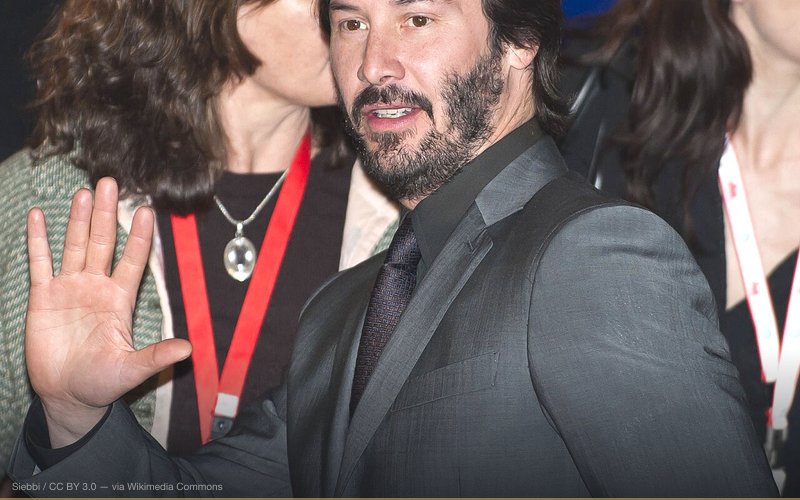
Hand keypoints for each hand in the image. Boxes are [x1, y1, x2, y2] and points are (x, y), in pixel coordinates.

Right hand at [25, 178, 190, 446]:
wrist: (68, 395)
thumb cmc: (103, 382)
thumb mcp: (132, 369)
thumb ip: (156, 357)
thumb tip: (188, 349)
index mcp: (120, 299)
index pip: (133, 260)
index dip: (140, 237)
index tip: (148, 210)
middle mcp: (97, 287)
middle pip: (104, 242)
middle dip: (108, 213)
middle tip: (112, 182)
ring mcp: (70, 288)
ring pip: (76, 245)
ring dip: (80, 219)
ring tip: (85, 191)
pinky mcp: (43, 296)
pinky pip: (40, 262)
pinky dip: (39, 239)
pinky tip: (40, 215)